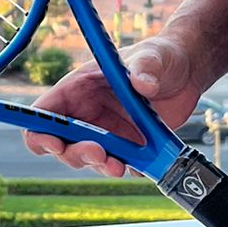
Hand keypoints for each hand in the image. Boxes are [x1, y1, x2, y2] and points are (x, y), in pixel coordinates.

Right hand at [22, 35, 200, 176]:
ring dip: (101, 166)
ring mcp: (107, 132)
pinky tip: (142, 165)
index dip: (40, 132)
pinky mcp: (128, 146)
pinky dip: (127, 169)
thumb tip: (143, 84)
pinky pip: (119, 164)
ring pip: (89, 159)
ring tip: (120, 167)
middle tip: (101, 155)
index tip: (56, 144)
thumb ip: (144, 67)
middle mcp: (87, 113)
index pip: (44, 113)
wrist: (186, 72)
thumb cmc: (160, 56)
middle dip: (77, 154)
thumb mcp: (152, 56)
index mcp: (79, 88)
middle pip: (62, 144)